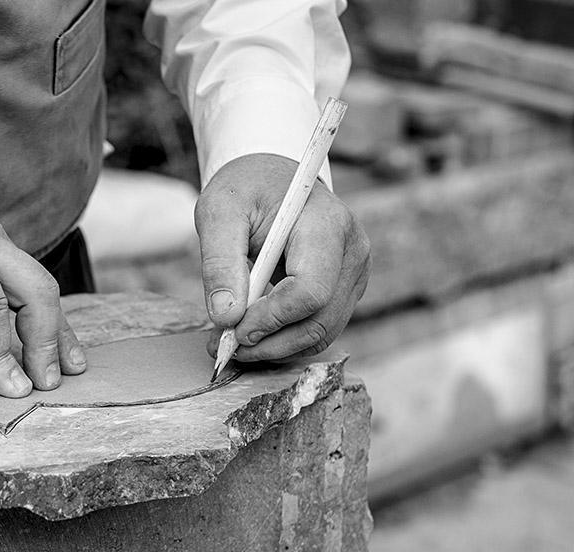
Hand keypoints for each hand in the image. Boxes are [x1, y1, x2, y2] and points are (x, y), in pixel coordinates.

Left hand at [197, 153, 370, 361]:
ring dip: (275, 349)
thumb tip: (226, 317)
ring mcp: (354, 275)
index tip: (233, 328)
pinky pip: (318, 329)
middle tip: (225, 347)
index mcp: (327, 225)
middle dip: (269, 342)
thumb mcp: (219, 212)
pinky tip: (252, 337)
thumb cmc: (246, 190)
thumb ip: (219, 262)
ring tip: (232, 345)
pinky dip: (284, 342)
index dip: (271, 318)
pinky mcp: (344, 292)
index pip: (310, 290)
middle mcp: (352, 253)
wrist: (272, 180)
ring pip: (321, 333)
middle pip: (319, 321)